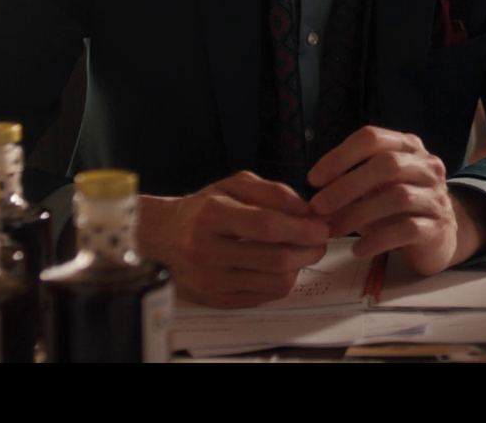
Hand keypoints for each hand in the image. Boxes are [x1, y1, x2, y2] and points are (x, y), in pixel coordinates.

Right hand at [135, 171, 329, 307]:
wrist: (163, 238)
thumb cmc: (203, 208)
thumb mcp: (233, 185)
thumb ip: (272, 192)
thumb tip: (305, 210)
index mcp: (211, 215)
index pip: (266, 226)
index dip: (301, 228)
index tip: (321, 226)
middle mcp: (207, 251)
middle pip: (274, 258)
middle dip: (309, 250)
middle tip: (321, 241)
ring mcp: (211, 280)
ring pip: (274, 281)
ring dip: (300, 267)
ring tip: (305, 252)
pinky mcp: (216, 300)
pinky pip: (264, 296)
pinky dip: (283, 281)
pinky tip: (284, 266)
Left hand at [307, 126, 485, 275]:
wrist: (440, 237)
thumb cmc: (399, 208)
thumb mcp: (375, 189)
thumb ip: (348, 188)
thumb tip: (312, 203)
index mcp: (408, 147)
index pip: (372, 138)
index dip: (340, 156)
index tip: (314, 179)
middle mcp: (426, 166)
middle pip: (387, 165)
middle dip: (347, 185)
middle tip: (318, 207)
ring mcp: (436, 196)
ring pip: (398, 196)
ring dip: (358, 214)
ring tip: (333, 231)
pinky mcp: (438, 227)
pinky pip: (406, 229)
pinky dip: (377, 239)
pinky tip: (358, 249)